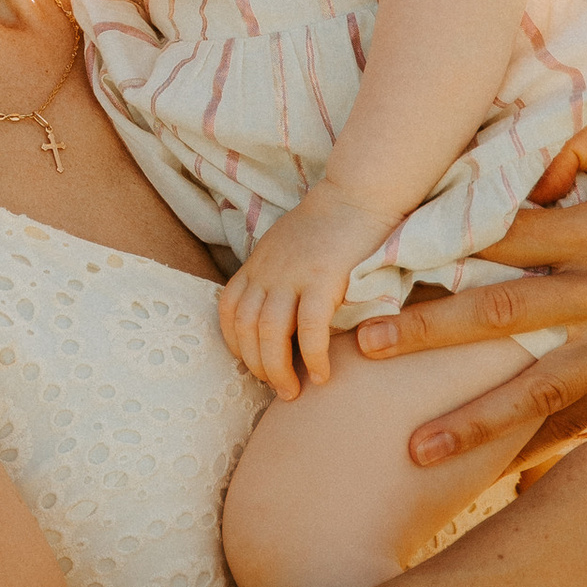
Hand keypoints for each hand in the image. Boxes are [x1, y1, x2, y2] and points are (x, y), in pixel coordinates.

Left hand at [218, 197, 378, 391]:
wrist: (358, 194)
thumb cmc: (330, 224)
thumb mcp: (287, 246)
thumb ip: (277, 274)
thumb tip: (279, 310)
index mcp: (258, 263)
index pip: (228, 309)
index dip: (235, 343)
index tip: (253, 363)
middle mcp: (268, 270)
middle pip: (245, 328)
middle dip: (257, 365)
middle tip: (277, 388)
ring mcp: (292, 274)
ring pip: (270, 333)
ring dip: (278, 369)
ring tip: (293, 392)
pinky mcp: (323, 278)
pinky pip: (309, 328)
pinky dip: (312, 356)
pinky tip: (322, 375)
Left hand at [345, 111, 586, 469]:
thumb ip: (567, 139)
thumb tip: (507, 172)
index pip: (506, 235)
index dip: (440, 242)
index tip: (376, 260)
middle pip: (507, 314)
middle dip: (433, 332)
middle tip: (365, 348)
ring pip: (542, 390)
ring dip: (476, 421)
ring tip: (413, 450)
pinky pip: (581, 422)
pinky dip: (535, 452)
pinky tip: (486, 481)